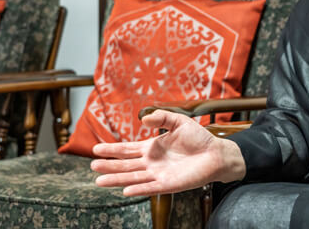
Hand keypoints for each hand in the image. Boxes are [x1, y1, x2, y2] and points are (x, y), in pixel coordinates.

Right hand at [91, 110, 245, 195]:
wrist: (216, 153)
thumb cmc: (198, 138)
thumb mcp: (178, 122)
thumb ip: (162, 118)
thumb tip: (144, 119)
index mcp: (151, 148)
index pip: (127, 150)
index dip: (112, 150)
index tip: (95, 149)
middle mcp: (151, 163)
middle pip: (125, 165)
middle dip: (109, 166)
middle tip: (92, 166)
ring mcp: (158, 174)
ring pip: (133, 178)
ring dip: (117, 180)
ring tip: (99, 181)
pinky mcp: (168, 185)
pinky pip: (150, 188)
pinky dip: (138, 189)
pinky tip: (125, 190)